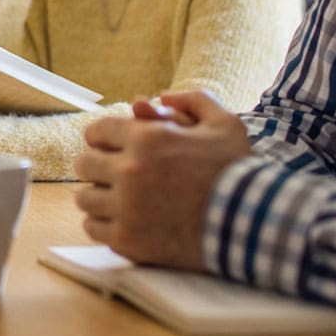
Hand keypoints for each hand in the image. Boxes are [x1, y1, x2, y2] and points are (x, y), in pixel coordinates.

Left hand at [72, 89, 249, 268]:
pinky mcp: (127, 239)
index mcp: (146, 138)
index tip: (112, 148)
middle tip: (113, 174)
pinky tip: (122, 220)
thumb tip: (159, 96)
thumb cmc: (237, 171)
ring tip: (117, 199)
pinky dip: (103, 223)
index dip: (103, 138)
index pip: (96, 132)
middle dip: (98, 166)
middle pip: (85, 164)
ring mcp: (126, 207)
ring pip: (85, 198)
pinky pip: (93, 227)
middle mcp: (129, 170)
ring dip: (99, 196)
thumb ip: (193, 100)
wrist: (250, 224)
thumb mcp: (225, 124)